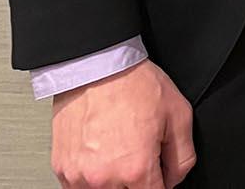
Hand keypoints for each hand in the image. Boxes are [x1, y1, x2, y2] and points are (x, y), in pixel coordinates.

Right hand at [50, 60, 195, 188]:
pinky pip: (78, 187)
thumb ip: (182, 157)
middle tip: (141, 156)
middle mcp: (104, 178)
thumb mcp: (179, 115)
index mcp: (136, 169)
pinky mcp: (61, 168)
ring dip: (114, 182)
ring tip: (119, 153)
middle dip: (138, 181)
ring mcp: (79, 175)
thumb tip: (175, 178)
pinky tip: (101, 156)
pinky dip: (91, 179)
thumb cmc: (133, 85)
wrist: (96, 67)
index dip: (162, 184)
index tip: (160, 174)